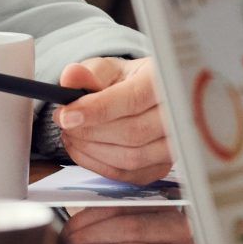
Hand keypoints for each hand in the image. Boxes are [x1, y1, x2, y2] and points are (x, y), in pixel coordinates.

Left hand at [56, 57, 173, 182]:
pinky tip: (83, 148)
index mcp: (165, 80)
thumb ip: (90, 72)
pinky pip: (126, 174)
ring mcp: (174, 144)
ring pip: (131, 158)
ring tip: (71, 134)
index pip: (134, 99)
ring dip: (91, 150)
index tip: (66, 115)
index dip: (97, 110)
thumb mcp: (109, 69)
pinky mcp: (162, 167)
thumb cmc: (130, 82)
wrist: (149, 99)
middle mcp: (179, 114)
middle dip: (89, 131)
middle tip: (63, 121)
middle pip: (132, 132)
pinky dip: (97, 164)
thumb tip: (71, 77)